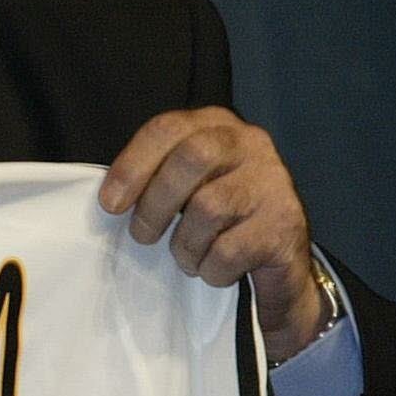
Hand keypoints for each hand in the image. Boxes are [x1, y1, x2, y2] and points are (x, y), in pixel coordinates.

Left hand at [99, 107, 324, 362]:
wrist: (277, 261)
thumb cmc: (217, 217)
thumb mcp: (185, 185)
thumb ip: (155, 176)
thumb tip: (110, 198)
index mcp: (216, 125)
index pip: (167, 128)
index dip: (132, 165)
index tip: (109, 204)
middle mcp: (250, 143)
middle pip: (192, 157)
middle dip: (155, 203)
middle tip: (142, 235)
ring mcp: (273, 182)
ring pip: (209, 207)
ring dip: (185, 245)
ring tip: (186, 257)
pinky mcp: (286, 224)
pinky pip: (229, 250)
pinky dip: (210, 268)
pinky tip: (213, 270)